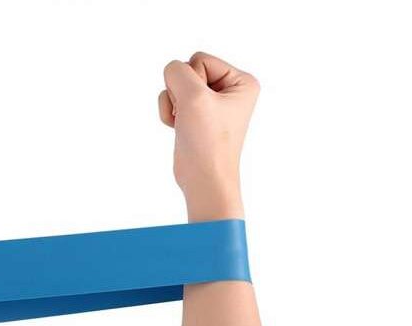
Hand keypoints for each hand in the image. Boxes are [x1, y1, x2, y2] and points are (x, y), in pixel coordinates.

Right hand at [158, 52, 258, 220]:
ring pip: (176, 86)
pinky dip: (169, 114)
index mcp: (242, 81)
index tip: (201, 107)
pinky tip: (179, 129)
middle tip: (191, 117)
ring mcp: (211, 104)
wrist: (204, 179)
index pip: (200, 60)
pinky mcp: (196, 116)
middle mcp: (229, 90)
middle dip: (180, 93)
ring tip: (185, 124)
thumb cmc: (207, 142)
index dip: (192, 82)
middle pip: (187, 71)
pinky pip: (172, 100)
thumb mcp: (193, 96)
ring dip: (173, 104)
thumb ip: (177, 71)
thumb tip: (170, 71)